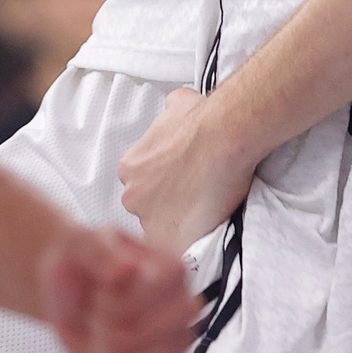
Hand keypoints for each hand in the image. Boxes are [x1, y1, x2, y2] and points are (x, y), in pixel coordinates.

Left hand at [38, 221, 195, 352]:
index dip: (115, 300)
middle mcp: (182, 306)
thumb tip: (124, 269)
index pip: (152, 296)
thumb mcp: (82, 245)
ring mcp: (176, 343)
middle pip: (147, 338)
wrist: (74, 287)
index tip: (101, 291)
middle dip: (107, 331)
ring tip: (99, 337)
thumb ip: (101, 252)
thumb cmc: (84, 264)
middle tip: (97, 317)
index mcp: (171, 269)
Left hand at [117, 86, 258, 259]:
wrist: (222, 136)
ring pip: (162, 230)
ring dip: (179, 225)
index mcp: (129, 168)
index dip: (162, 187)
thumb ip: (169, 114)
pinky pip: (178, 248)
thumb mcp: (177, 104)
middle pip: (147, 210)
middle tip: (194, 199)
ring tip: (205, 214)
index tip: (180, 184)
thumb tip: (176, 107)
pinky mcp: (171, 237)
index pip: (140, 186)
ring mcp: (149, 219)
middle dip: (167, 207)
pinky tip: (207, 231)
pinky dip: (191, 242)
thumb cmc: (203, 121)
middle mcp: (132, 195)